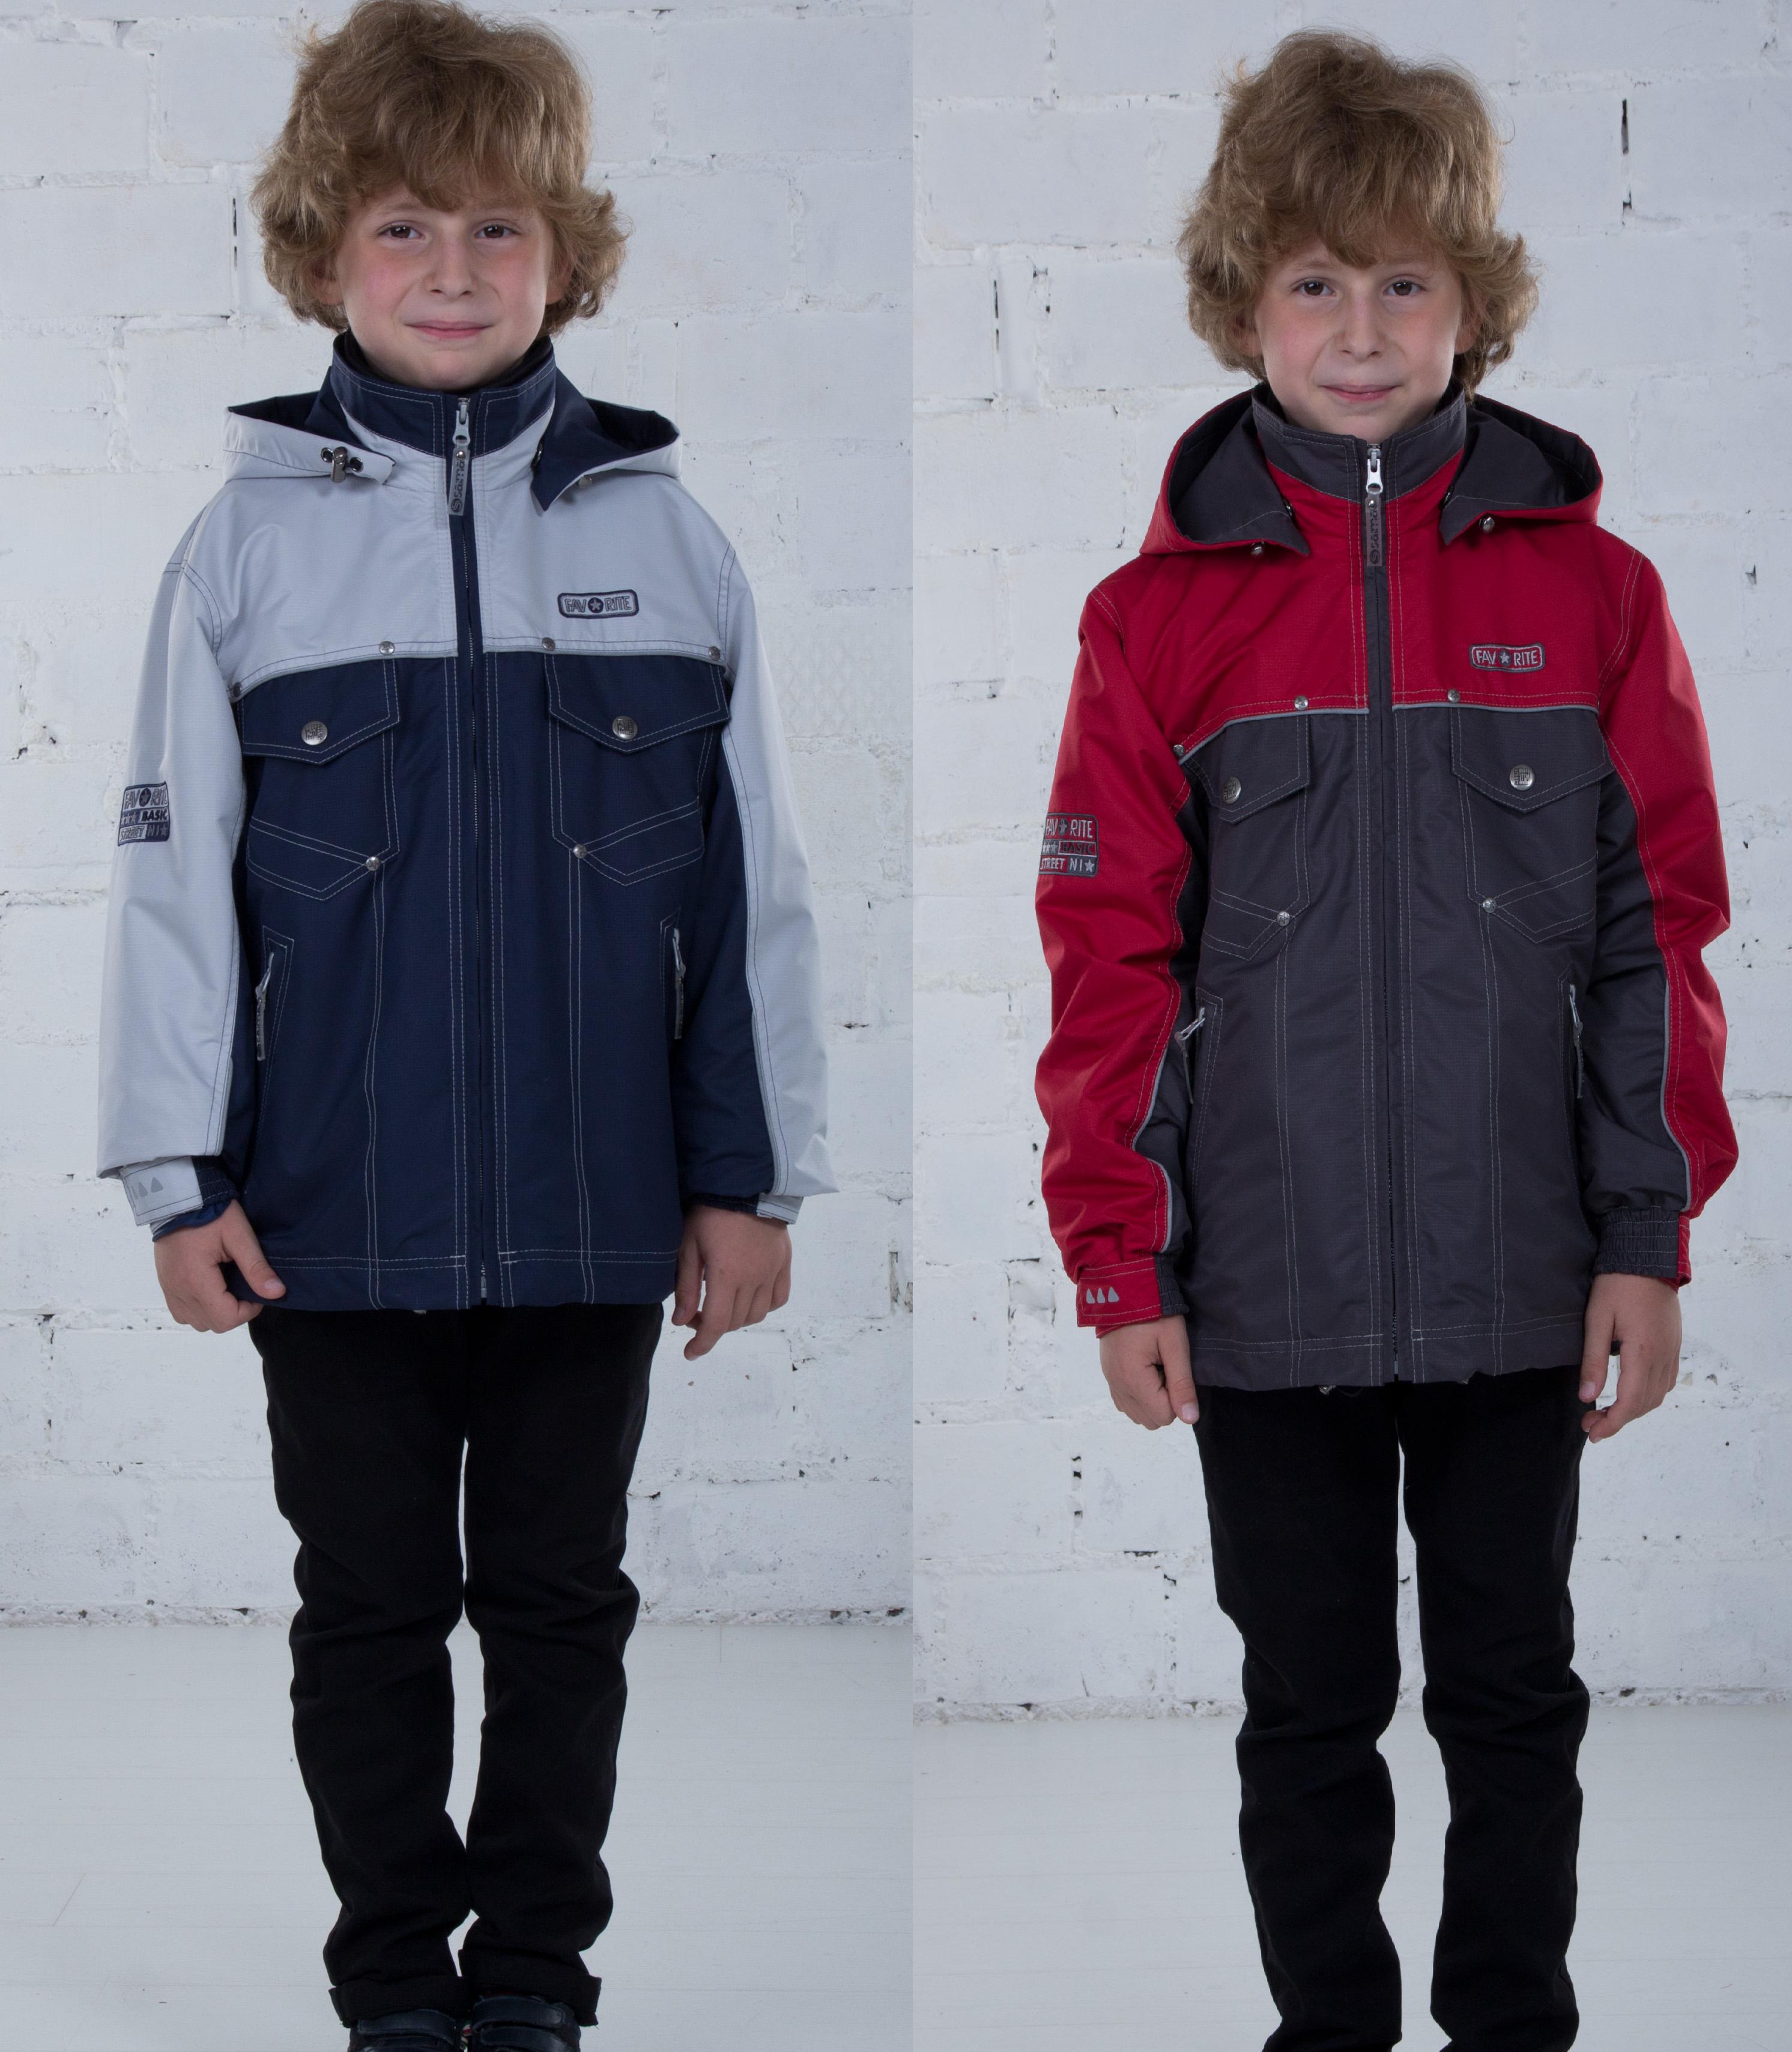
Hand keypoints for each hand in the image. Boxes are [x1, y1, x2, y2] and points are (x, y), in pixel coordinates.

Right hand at [153, 1200, 284, 1332]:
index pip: (226, 1319)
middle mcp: (178, 1290)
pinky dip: (198, 1308)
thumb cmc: (212, 1213)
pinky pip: (181, 1312)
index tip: (256, 1290)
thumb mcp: (239, 1235)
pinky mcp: (165, 1284)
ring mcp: (168, 1289)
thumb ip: (256, 1267)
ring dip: (216, 1312)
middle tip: (244, 1287)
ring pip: (195, 1322)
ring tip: (228, 1288)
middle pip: (212, 1324)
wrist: (179, 1198)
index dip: (248, 1310)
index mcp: (196, 1280)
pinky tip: (211, 1288)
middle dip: (234, 1312)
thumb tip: (277, 1293)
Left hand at [671, 1204, 791, 1359]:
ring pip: (757, 1314)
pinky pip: (778, 1298)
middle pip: (735, 1322)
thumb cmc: (710, 1212)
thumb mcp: (689, 1246)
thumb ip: (687, 1287)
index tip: (691, 1352)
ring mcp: (772, 1271)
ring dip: (737, 1318)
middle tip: (696, 1313)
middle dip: (713, 1326)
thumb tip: (682, 1322)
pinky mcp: (784, 1263)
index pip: (717, 1325)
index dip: (702, 1344)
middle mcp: (754, 1279)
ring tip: (722, 1304)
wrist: (746, 1184)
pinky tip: (749, 1297)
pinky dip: (764, 1306)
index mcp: (727, 1276)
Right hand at [1099, 1315, 1197, 1428]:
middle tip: (1167, 1369)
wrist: (1122, 1291)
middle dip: (1165, 1402)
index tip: (1174, 1370)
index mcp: (1134, 1380)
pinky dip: (1139, 1396)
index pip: (1165, 1416)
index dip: (1177, 1397)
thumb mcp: (1175, 1344)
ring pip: (1138, 1415)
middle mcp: (1118, 1387)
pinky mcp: (1108, 1377)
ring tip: (1155, 1369)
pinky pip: (1126, 1404)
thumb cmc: (1153, 1314)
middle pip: (1152, 1421)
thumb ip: (1182, 1383)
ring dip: (1152, 1400)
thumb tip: (1190, 1418)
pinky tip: (1145, 1373)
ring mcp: (1111, 1383)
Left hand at [1579, 1272, 1680, 1442]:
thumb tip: (1586, 1397)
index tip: (1593, 1434)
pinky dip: (1646, 1395)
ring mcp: (1673, 1351)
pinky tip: (1626, 1393)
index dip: (1612, 1423)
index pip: (1631, 1401)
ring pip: (1657, 1395)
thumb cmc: (1617, 1284)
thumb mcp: (1597, 1320)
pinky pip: (1665, 1381)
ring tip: (1604, 1412)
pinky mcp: (1674, 1345)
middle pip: (1645, 1403)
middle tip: (1590, 1423)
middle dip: (1618, 1420)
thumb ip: (1593, 1361)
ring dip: (1633, 1409)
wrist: (1648, 1257)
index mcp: (1644, 1352)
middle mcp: (1664, 1356)